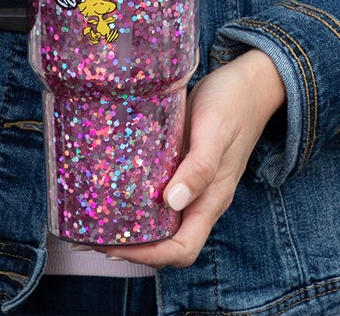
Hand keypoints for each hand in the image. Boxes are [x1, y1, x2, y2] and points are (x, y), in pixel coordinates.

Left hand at [96, 48, 285, 268]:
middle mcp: (199, 200)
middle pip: (166, 242)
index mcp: (211, 200)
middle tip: (91, 235)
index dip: (149, 256)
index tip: (115, 247)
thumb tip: (173, 202)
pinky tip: (113, 186)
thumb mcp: (216, 131)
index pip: (182, 249)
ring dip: (129, 225)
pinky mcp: (180, 166)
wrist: (248, 83)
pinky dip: (134, 198)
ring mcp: (190, 184)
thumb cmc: (233, 104)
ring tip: (93, 217)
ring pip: (159, 220)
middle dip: (130, 246)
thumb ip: (199, 167)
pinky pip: (157, 192)